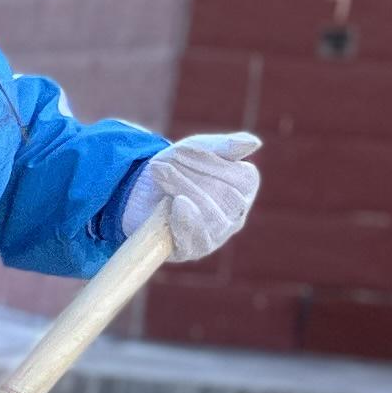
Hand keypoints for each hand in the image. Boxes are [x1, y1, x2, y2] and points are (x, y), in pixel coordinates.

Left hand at [117, 132, 258, 260]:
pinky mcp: (195, 249)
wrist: (137, 190)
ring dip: (182, 191)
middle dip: (191, 177)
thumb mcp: (196, 149)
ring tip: (161, 178)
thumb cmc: (175, 167)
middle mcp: (237, 214)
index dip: (209, 163)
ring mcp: (218, 234)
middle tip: (163, 166)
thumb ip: (224, 146)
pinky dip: (187, 220)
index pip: (242, 178)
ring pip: (213, 216)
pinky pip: (198, 239)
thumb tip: (254, 143)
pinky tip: (177, 204)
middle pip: (226, 196)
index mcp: (244, 188)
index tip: (180, 152)